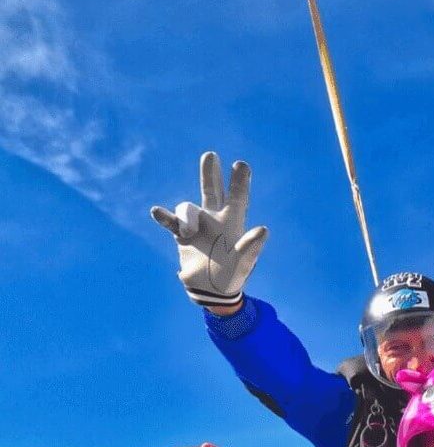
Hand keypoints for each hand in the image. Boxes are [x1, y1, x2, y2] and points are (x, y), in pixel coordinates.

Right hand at [150, 151, 268, 308]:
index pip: (238, 198)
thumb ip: (251, 247)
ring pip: (188, 207)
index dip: (240, 182)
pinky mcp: (182, 236)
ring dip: (186, 215)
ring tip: (187, 231)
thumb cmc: (232, 277)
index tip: (241, 164)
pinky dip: (165, 217)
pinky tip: (157, 211)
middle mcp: (215, 220)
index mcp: (233, 223)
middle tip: (210, 155)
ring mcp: (198, 226)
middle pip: (212, 191)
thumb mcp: (243, 263)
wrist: (211, 291)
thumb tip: (264, 230)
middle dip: (211, 174)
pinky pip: (171, 222)